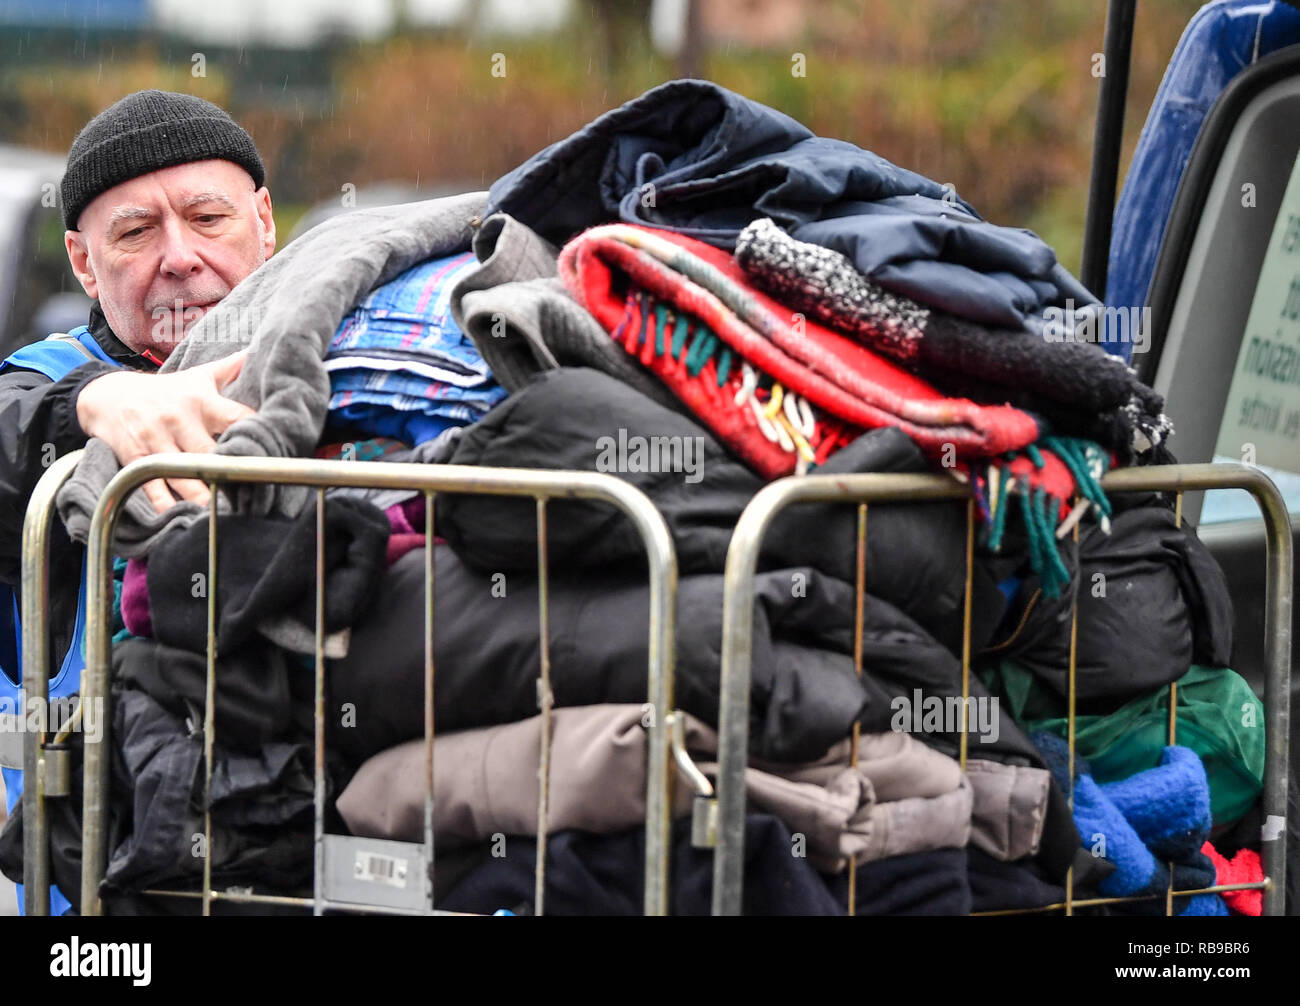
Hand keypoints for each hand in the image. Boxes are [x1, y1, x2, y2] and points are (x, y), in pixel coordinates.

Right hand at [75, 351, 255, 513]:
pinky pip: (153, 487)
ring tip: (227, 514)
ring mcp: (156, 441)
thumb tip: (262, 351)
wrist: (104, 395)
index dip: (258, 433)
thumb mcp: (196, 376)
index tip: (280, 452)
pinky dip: (168, 505)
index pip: (237, 417)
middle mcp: (179, 420)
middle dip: (231, 472)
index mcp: (201, 401)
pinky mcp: (135, 459)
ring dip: (204, 495)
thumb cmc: (163, 391)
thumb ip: (230, 368)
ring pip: (183, 473)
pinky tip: (184, 519)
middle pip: (211, 452)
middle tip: (257, 495)